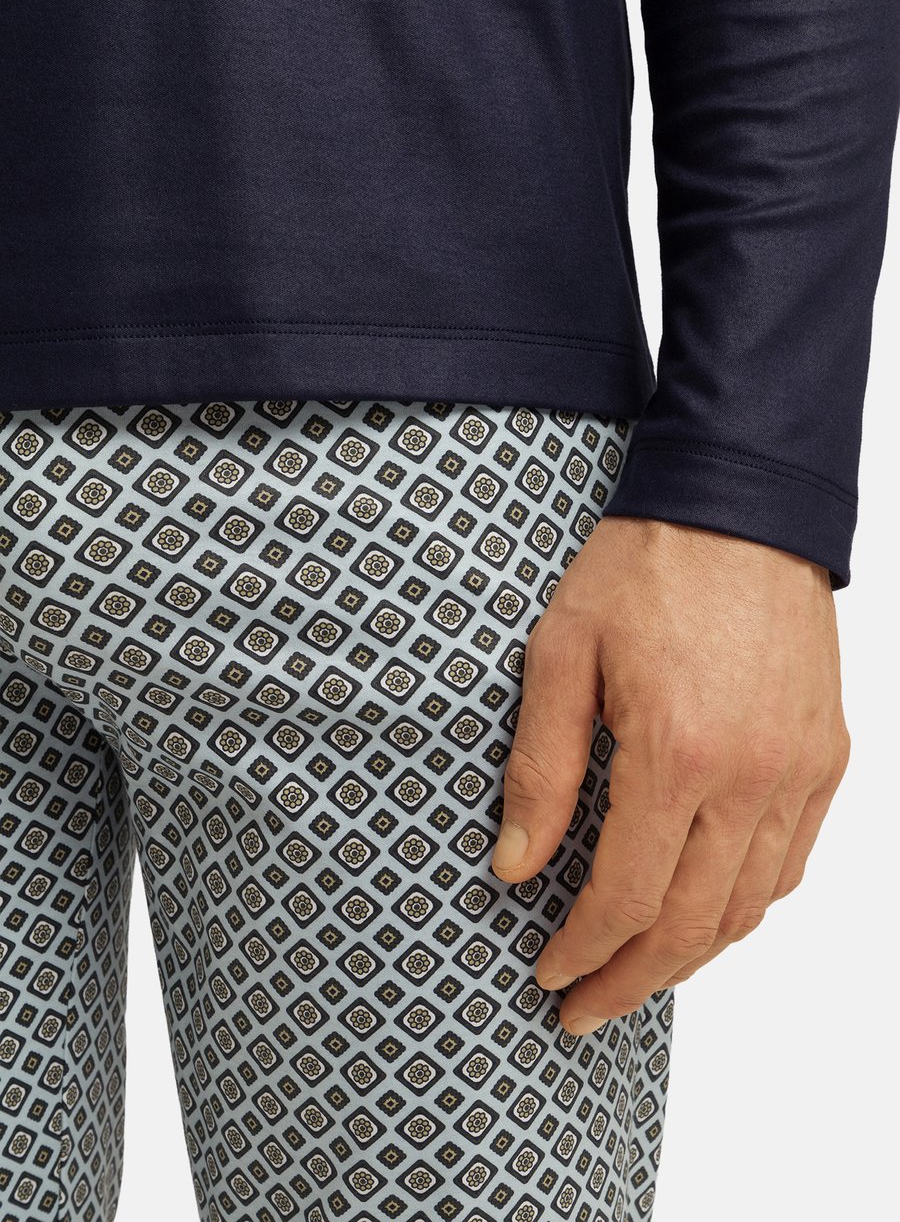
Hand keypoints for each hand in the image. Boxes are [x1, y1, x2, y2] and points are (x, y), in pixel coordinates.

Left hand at [491, 515, 850, 1035]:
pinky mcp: (826, 754)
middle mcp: (752, 776)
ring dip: (691, 955)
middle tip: (585, 1008)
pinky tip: (705, 909)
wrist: (739, 504)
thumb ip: (542, 768)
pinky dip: (746, 903)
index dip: (583, 950)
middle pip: (694, 923)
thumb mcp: (560, 653)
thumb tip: (515, 865)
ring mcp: (799, 768)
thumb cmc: (642, 567)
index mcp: (677, 751)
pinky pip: (792, 860)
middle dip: (632, 979)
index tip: (550, 975)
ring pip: (750, 905)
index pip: (628, 895)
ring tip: (639, 973)